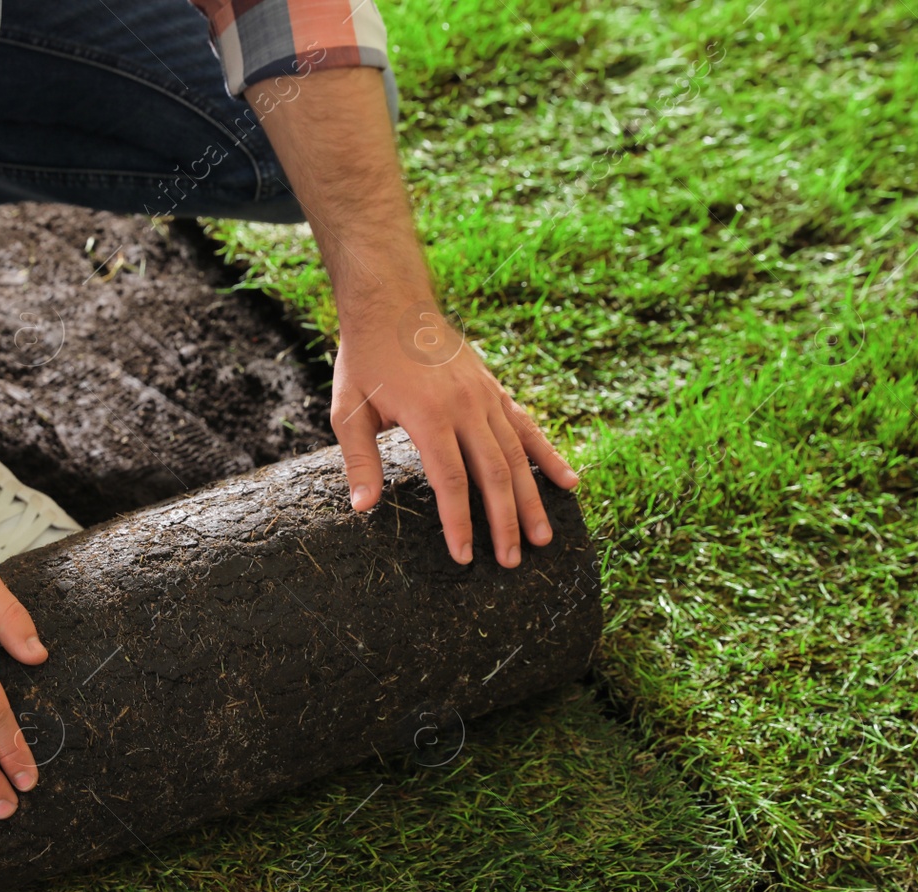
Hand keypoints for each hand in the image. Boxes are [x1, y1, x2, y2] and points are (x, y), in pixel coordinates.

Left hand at [330, 304, 578, 566]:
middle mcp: (466, 407)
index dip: (460, 523)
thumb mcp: (348, 410)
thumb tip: (363, 509)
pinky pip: (527, 427)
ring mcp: (485, 396)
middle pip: (494, 475)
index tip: (465, 557)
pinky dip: (548, 455)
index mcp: (429, 416)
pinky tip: (569, 482)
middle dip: (505, 523)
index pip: (452, 482)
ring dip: (531, 499)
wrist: (393, 302)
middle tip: (512, 562)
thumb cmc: (366, 358)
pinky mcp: (494, 389)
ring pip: (516, 455)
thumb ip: (358, 460)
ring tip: (543, 538)